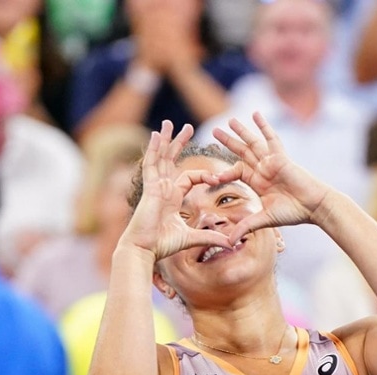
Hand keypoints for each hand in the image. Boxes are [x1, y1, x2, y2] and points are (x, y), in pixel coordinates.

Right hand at [122, 121, 231, 260]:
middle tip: (188, 127)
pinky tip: (157, 135)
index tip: (218, 179)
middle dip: (179, 143)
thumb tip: (232, 243)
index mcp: (172, 198)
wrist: (144, 249)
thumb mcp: (193, 238)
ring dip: (166, 140)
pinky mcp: (149, 188)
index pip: (189, 178)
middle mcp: (163, 189)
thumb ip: (212, 237)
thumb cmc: (163, 245)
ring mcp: (155, 186)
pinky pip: (151, 164)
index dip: (204, 176)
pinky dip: (153, 149)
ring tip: (170, 123)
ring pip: (161, 158)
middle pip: (171, 160)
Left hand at [209, 113, 330, 241]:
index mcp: (258, 182)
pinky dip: (263, 126)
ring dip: (241, 131)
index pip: (237, 171)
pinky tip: (255, 114)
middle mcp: (263, 169)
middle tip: (214, 131)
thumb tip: (229, 241)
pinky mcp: (281, 157)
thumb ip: (246, 226)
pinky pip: (271, 138)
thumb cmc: (293, 212)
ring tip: (229, 120)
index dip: (224, 173)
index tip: (212, 178)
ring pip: (253, 143)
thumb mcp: (264, 219)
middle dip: (228, 142)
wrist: (313, 206)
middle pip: (242, 152)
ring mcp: (272, 162)